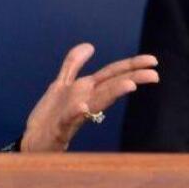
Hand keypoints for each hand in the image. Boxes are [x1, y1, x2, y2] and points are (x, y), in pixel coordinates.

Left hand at [20, 43, 157, 151]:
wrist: (33, 142)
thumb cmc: (50, 117)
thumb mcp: (61, 85)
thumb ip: (74, 65)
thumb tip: (90, 45)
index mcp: (86, 90)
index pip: (113, 74)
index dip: (131, 65)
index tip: (153, 61)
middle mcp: (85, 101)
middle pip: (111, 86)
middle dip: (132, 78)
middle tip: (154, 75)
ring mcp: (74, 115)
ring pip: (97, 102)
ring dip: (113, 93)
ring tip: (130, 84)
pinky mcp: (60, 128)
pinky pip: (69, 119)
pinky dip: (76, 112)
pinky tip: (83, 106)